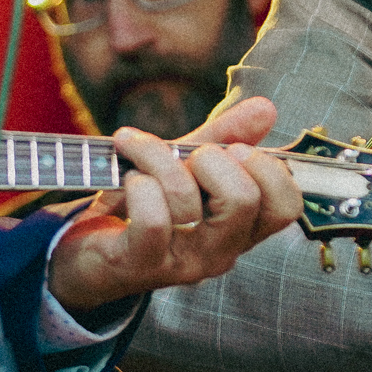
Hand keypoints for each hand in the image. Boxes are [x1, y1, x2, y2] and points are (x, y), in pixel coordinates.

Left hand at [46, 99, 300, 316]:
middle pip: (245, 199)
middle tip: (187, 158)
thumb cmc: (141, 204)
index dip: (267, 167)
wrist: (84, 254)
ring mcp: (182, 262)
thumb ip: (225, 137)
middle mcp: (220, 251)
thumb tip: (266, 108)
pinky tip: (126, 181)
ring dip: (156, 157)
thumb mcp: (185, 165)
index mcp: (241, 229)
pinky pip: (150, 217)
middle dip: (211, 158)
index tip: (233, 151)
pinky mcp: (141, 264)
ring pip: (186, 197)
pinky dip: (135, 183)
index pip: (287, 206)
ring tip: (136, 152)